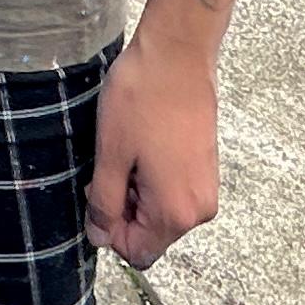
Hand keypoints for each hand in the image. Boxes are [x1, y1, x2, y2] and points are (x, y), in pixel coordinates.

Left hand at [84, 43, 218, 267]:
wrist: (178, 53)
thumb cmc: (142, 100)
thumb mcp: (110, 155)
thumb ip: (104, 204)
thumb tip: (100, 236)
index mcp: (175, 213)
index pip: (136, 251)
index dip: (108, 228)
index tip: (98, 190)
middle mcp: (199, 208)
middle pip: (150, 233)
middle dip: (123, 208)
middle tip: (111, 165)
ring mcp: (206, 187)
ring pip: (159, 211)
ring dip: (136, 190)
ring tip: (128, 149)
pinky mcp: (205, 167)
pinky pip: (173, 190)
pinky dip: (152, 176)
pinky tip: (142, 144)